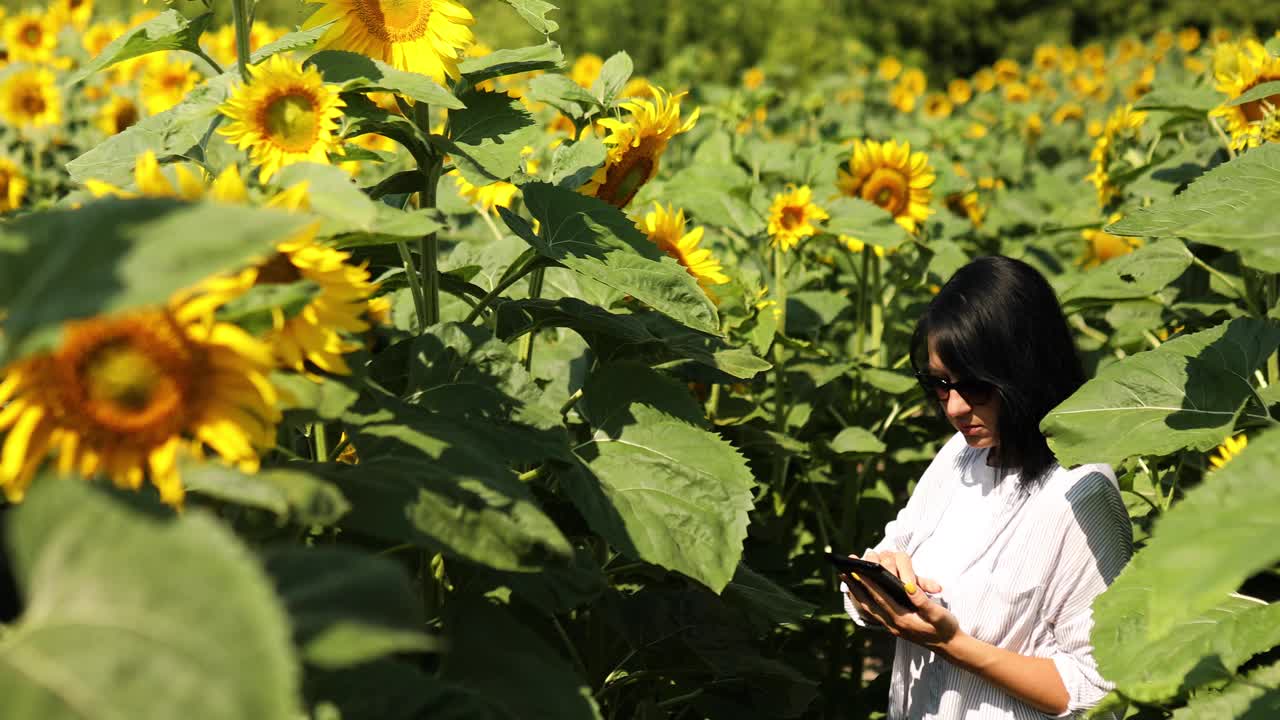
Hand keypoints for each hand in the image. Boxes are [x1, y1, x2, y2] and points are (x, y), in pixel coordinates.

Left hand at [843, 551, 957, 650]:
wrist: (949, 647)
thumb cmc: (945, 628)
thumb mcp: (939, 614)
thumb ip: (923, 601)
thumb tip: (909, 586)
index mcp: (903, 619)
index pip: (881, 597)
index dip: (868, 583)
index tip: (856, 569)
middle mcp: (893, 624)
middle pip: (870, 602)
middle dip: (856, 585)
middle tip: (843, 569)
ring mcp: (892, 626)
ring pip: (869, 607)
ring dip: (856, 592)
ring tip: (845, 578)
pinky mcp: (893, 626)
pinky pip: (873, 612)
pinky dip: (863, 600)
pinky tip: (858, 591)